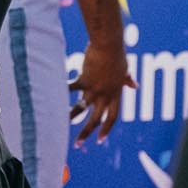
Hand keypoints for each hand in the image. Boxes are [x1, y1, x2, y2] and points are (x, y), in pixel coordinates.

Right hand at [70, 30, 133, 144]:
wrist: (109, 44)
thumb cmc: (117, 54)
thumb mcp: (124, 69)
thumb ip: (127, 80)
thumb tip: (135, 86)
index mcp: (116, 94)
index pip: (112, 117)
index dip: (106, 129)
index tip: (99, 140)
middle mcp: (105, 95)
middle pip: (96, 119)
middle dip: (86, 133)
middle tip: (77, 144)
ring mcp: (94, 88)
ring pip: (81, 108)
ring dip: (70, 116)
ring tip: (60, 122)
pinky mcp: (84, 80)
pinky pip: (71, 89)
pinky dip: (62, 90)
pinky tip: (52, 94)